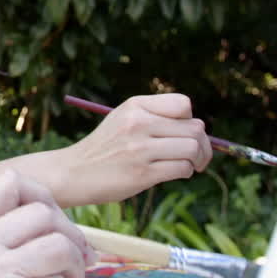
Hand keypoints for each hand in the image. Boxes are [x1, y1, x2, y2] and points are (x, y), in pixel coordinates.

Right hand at [55, 93, 212, 204]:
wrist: (73, 172)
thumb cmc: (104, 148)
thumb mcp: (123, 120)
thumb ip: (155, 117)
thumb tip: (199, 129)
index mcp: (135, 106)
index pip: (183, 104)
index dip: (190, 119)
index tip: (183, 132)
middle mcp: (138, 123)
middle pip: (195, 128)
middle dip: (203, 144)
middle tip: (198, 156)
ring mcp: (140, 148)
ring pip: (192, 149)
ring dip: (197, 160)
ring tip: (189, 166)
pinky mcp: (142, 173)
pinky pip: (182, 169)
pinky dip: (185, 173)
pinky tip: (173, 173)